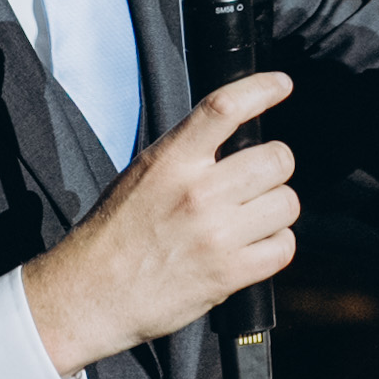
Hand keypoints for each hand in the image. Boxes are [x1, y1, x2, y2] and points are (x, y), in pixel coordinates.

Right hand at [16, 73, 299, 375]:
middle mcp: (197, 193)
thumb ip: (186, 155)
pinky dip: (275, 245)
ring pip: (287, 203)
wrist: (91, 294)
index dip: (261, 89)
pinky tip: (254, 247)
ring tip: (251, 219)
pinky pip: (283, 247)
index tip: (281, 84)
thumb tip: (233, 139)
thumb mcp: (141, 175)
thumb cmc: (114, 234)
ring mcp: (216, 234)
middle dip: (274, 167)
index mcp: (170, 161)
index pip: (225, 108)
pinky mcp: (229, 273)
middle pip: (276, 159)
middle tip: (256, 182)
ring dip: (276, 209)